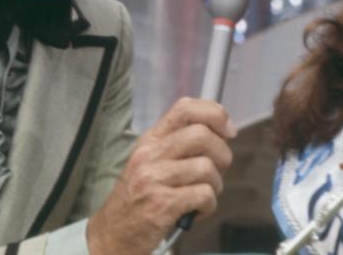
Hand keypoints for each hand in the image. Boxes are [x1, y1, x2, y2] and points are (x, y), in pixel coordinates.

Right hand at [85, 97, 235, 254]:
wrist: (114, 234)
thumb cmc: (141, 198)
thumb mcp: (153, 162)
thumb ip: (182, 145)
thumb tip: (224, 133)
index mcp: (150, 140)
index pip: (185, 108)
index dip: (215, 114)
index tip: (228, 130)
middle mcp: (150, 154)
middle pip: (201, 135)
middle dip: (222, 154)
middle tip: (217, 170)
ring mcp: (153, 178)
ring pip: (206, 167)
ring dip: (215, 185)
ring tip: (201, 195)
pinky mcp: (161, 204)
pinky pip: (204, 195)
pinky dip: (208, 206)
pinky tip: (195, 211)